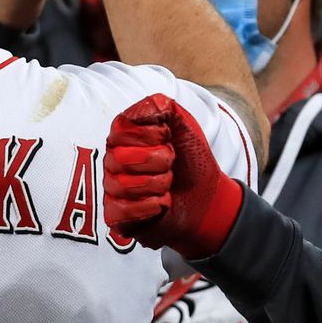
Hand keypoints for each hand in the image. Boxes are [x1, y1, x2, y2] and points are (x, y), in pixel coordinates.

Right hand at [103, 95, 242, 255]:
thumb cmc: (191, 161)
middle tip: (171, 164)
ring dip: (157, 184)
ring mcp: (113, 189)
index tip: (168, 139)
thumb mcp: (183, 124)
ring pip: (121, 185)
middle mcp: (114, 162)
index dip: (149, 135)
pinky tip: (161, 204)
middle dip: (157, 160)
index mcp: (124, 138)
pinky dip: (148, 207)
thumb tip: (144, 107)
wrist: (208, 197)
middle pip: (119, 157)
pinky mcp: (117, 216)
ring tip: (168, 185)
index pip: (120, 129)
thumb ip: (162, 106)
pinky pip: (119, 211)